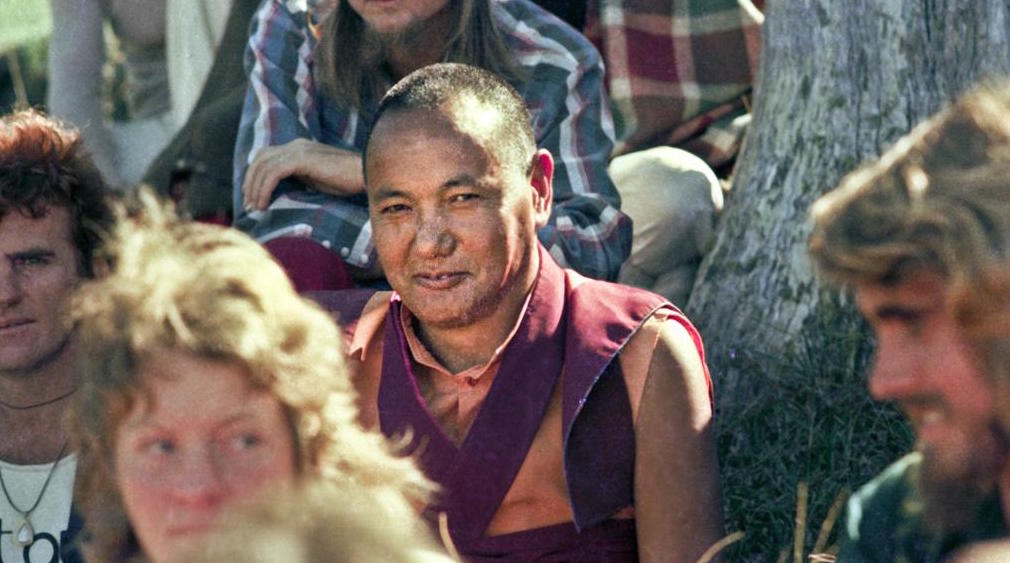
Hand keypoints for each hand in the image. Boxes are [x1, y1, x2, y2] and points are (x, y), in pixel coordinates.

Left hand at [242, 138, 364, 211]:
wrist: (368, 174)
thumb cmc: (348, 183)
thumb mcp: (318, 181)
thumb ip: (301, 181)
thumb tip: (282, 195)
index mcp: (299, 149)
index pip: (266, 157)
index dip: (254, 177)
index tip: (254, 200)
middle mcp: (296, 145)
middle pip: (260, 159)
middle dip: (250, 183)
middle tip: (249, 206)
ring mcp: (299, 149)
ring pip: (263, 166)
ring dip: (255, 188)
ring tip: (257, 208)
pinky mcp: (303, 158)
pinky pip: (273, 172)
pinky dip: (264, 189)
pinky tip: (265, 204)